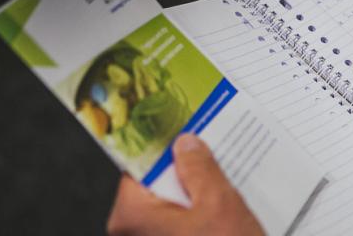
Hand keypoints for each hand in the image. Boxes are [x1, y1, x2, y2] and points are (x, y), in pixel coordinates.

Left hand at [107, 134, 264, 235]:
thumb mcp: (217, 202)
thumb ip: (198, 167)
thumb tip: (186, 145)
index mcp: (132, 216)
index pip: (138, 165)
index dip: (160, 145)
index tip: (174, 127)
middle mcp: (132, 233)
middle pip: (154, 184)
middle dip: (182, 168)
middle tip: (207, 152)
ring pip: (169, 203)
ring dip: (194, 191)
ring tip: (220, 183)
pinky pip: (177, 222)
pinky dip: (196, 211)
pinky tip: (220, 207)